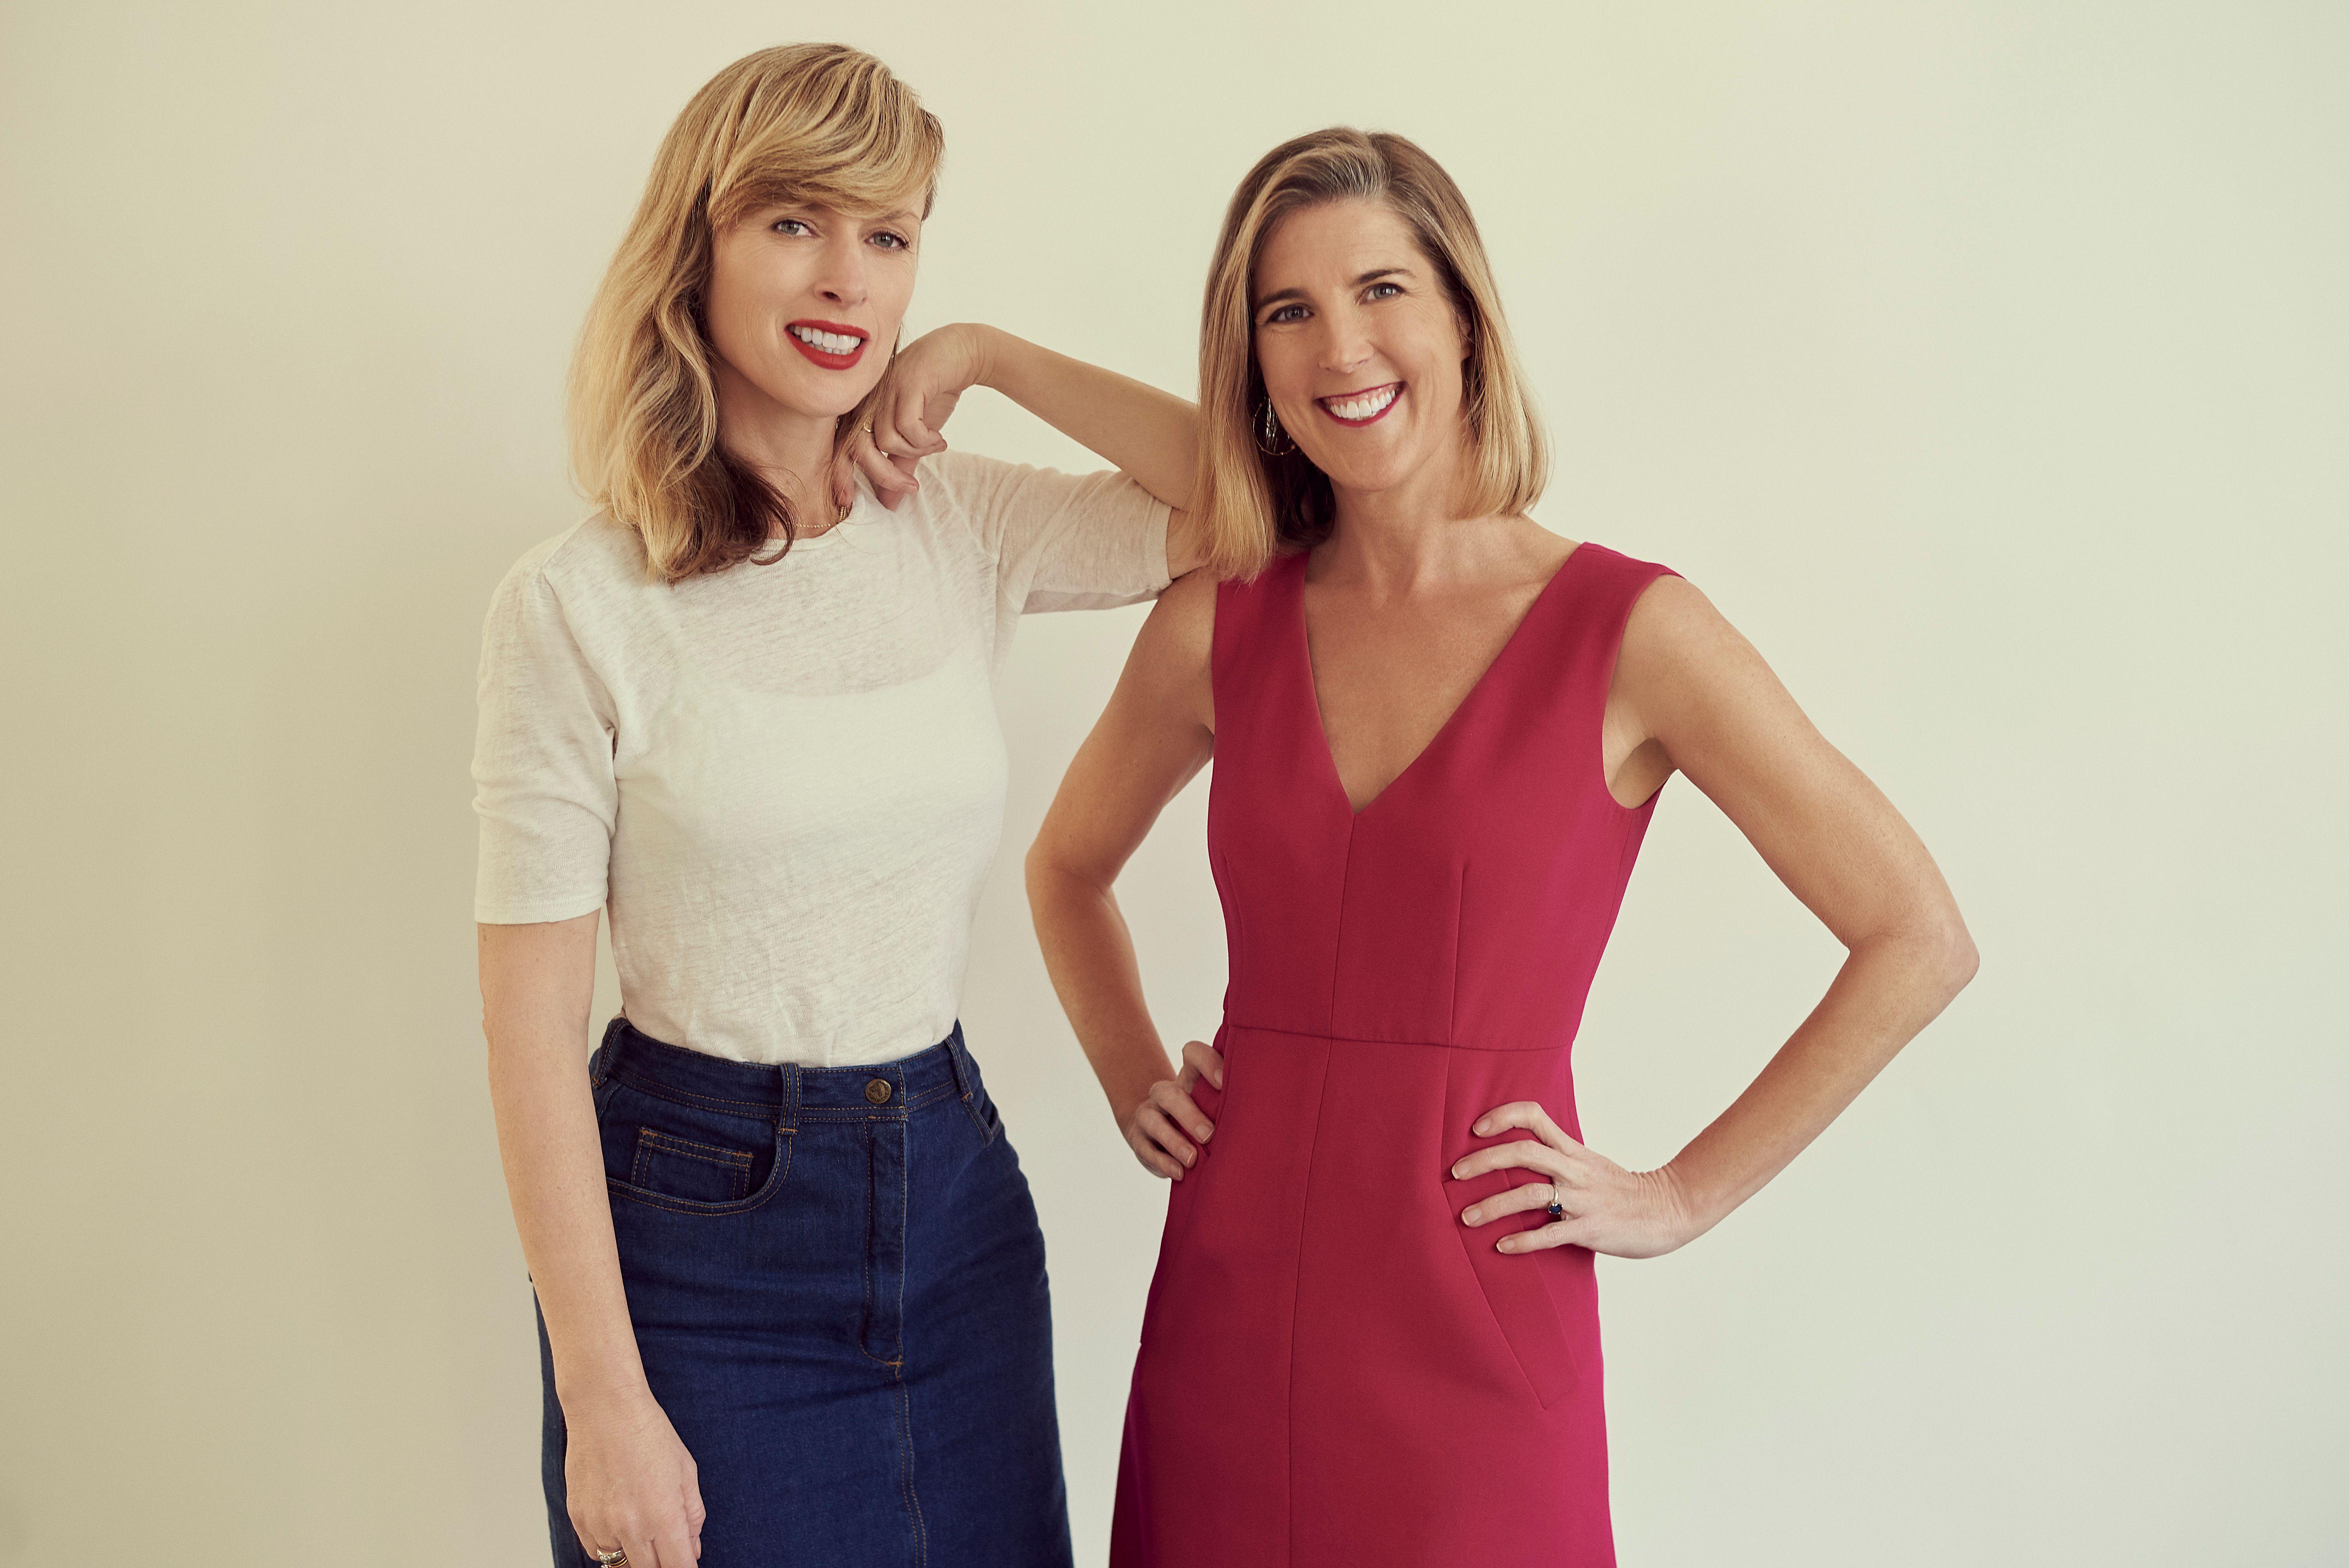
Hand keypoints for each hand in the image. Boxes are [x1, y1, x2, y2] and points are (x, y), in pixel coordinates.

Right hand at [562, 1387, 705, 1565]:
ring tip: (642, 1529)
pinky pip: (596, 1550)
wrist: (605, 1409)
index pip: (677, 1567)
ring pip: (620, 1565)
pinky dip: (610, 1545)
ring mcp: (601, 1525)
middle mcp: (631, 1527)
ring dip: (635, 1556)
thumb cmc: (649, 1434)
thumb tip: (692, 1550)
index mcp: (663, 1517)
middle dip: (662, 1564)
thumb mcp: (686, 1472)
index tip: (687, 1564)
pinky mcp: (579, 1519)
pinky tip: (619, 1522)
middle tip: (666, 1547)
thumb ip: (692, 1516)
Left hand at [831, 322, 992, 511]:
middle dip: (884, 475)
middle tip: (911, 487)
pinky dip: (926, 439)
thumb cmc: (933, 390)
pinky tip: (938, 436)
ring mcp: (884, 388)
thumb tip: (890, 502)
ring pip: (887, 440)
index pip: (840, 445)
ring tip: (935, 445)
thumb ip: (899, 463)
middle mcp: (867, 397)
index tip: (848, 502)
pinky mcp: (906, 383)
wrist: (961, 354)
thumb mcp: (914, 433)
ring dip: (917, 451)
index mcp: (862, 407)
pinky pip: (908, 427)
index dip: (839, 474)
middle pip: (859, 448)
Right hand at [1120, 1039, 1223, 1179]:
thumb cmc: (1203, 1120)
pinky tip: (1180, 1173)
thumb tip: (1284, 1111)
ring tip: (1193, 1159)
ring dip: (1174, 1140)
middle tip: (1211, 1135)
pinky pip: (1145, 1148)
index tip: (1225, 1082)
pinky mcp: (1138, 1140)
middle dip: (1189, 1113)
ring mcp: (1149, 1115)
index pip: (1193, 1054)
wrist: (1158, 1134)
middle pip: (1170, 1092)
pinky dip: (1162, 1162)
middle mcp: (1166, 1093)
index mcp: (1189, 1078)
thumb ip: (1236, 1103)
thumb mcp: (1217, 1108)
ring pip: (1152, 1119)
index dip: (1207, 1062)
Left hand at [1451, 1101, 1695, 1259]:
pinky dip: (1522, 1240)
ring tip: (1466, 1216)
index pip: (1534, 1115)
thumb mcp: (1588, 1162)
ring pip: (1529, 1194)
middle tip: (1454, 1173)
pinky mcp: (1589, 1230)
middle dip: (1484, 1161)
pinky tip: (1501, 1246)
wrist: (1667, 1210)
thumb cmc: (1621, 1189)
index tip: (1476, 1128)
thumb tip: (1514, 1154)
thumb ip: (1556, 1155)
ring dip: (1493, 1205)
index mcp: (1573, 1150)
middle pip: (1523, 1152)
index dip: (1503, 1116)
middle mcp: (1574, 1170)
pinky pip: (1549, 1234)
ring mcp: (1582, 1200)